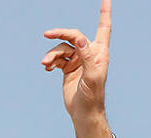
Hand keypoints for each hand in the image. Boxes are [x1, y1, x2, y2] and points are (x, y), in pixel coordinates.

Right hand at [41, 0, 113, 137]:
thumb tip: (81, 39)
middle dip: (60, 34)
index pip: (103, 28)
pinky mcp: (68, 67)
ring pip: (62, 48)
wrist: (84, 112)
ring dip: (52, 54)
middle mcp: (89, 54)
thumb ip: (87, 57)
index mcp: (99, 53)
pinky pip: (56, 57)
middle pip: (73, 35)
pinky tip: (48, 68)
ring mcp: (78, 60)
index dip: (105, 13)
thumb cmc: (92, 96)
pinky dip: (50, 61)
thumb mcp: (92, 77)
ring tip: (46, 64)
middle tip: (48, 34)